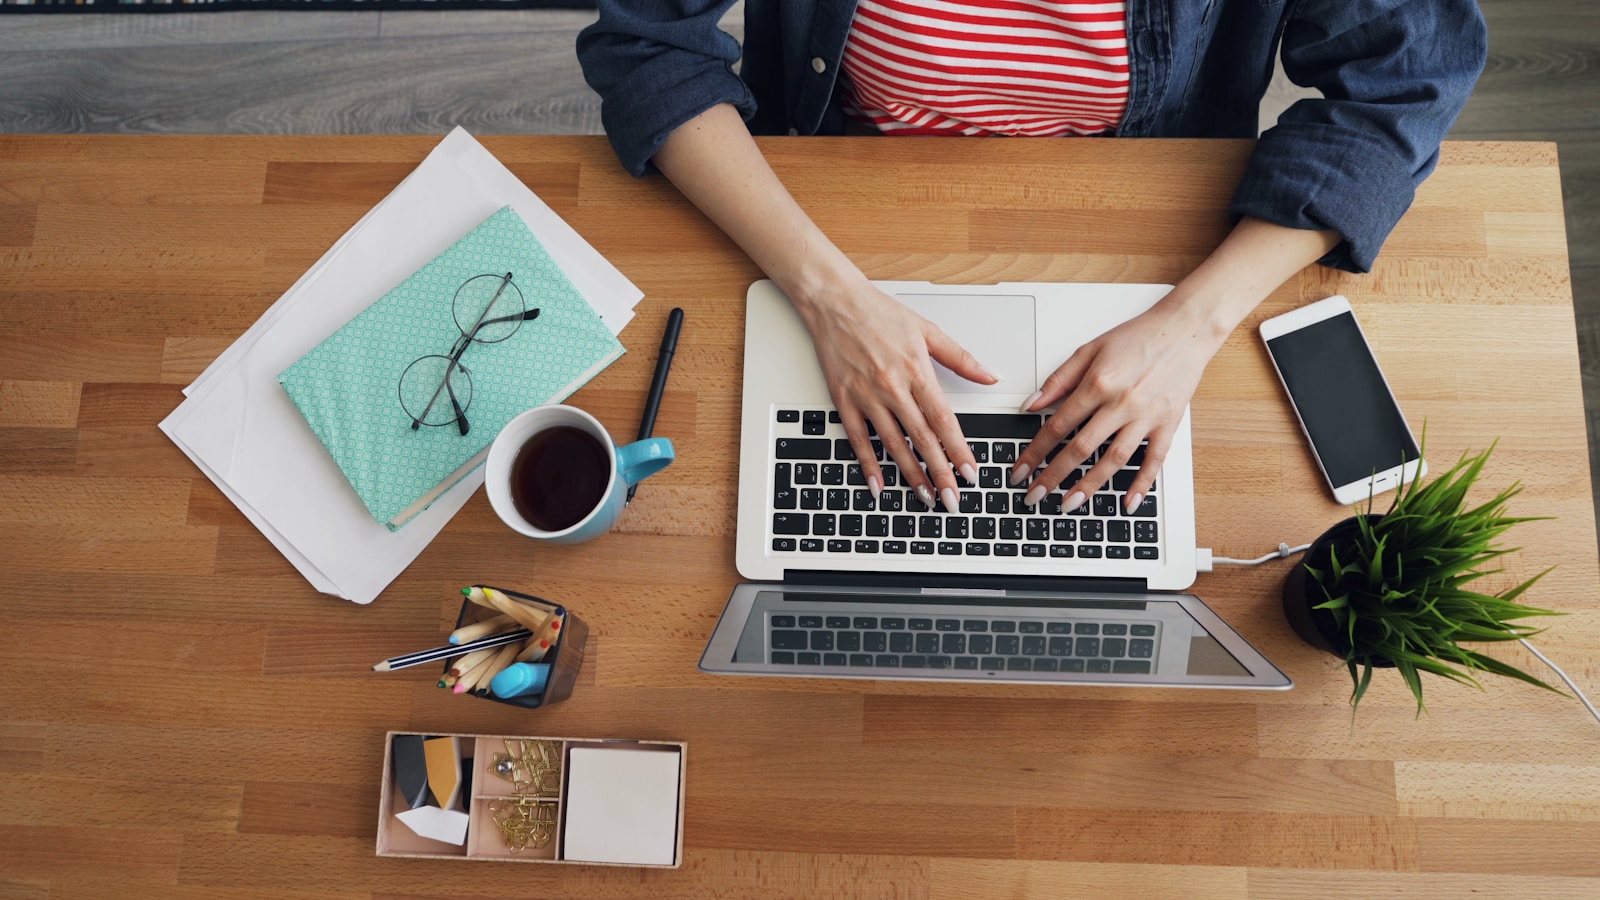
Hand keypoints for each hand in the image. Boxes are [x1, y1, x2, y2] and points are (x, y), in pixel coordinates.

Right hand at [797, 278, 997, 509]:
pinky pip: (858, 439)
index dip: (958, 449)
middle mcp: (892, 386)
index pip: (943, 419)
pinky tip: (879, 485)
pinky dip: (868, 464)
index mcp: (916, 369)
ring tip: (925, 496)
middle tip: (952, 499)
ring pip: (892, 443)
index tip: (970, 473)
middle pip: (921, 438)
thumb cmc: (879, 312)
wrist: (835, 301)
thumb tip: (991, 375)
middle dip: (939, 472)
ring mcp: (866, 395)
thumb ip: (961, 358)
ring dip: (909, 474)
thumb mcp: (927, 330)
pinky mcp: (844, 400)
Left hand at [1010, 302, 1220, 513]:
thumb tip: (1030, 404)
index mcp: (1098, 384)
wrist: (1185, 330)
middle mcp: (1121, 403)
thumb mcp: (1090, 349)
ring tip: (1069, 504)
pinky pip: (1154, 461)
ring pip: (1113, 460)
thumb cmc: (1138, 337)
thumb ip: (1059, 380)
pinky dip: (1141, 484)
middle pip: (1080, 448)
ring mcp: (1146, 417)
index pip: (1057, 426)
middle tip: (1034, 496)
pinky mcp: (1168, 424)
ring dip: (1089, 486)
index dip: (1035, 452)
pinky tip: (1127, 503)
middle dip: (1053, 476)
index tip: (1020, 471)